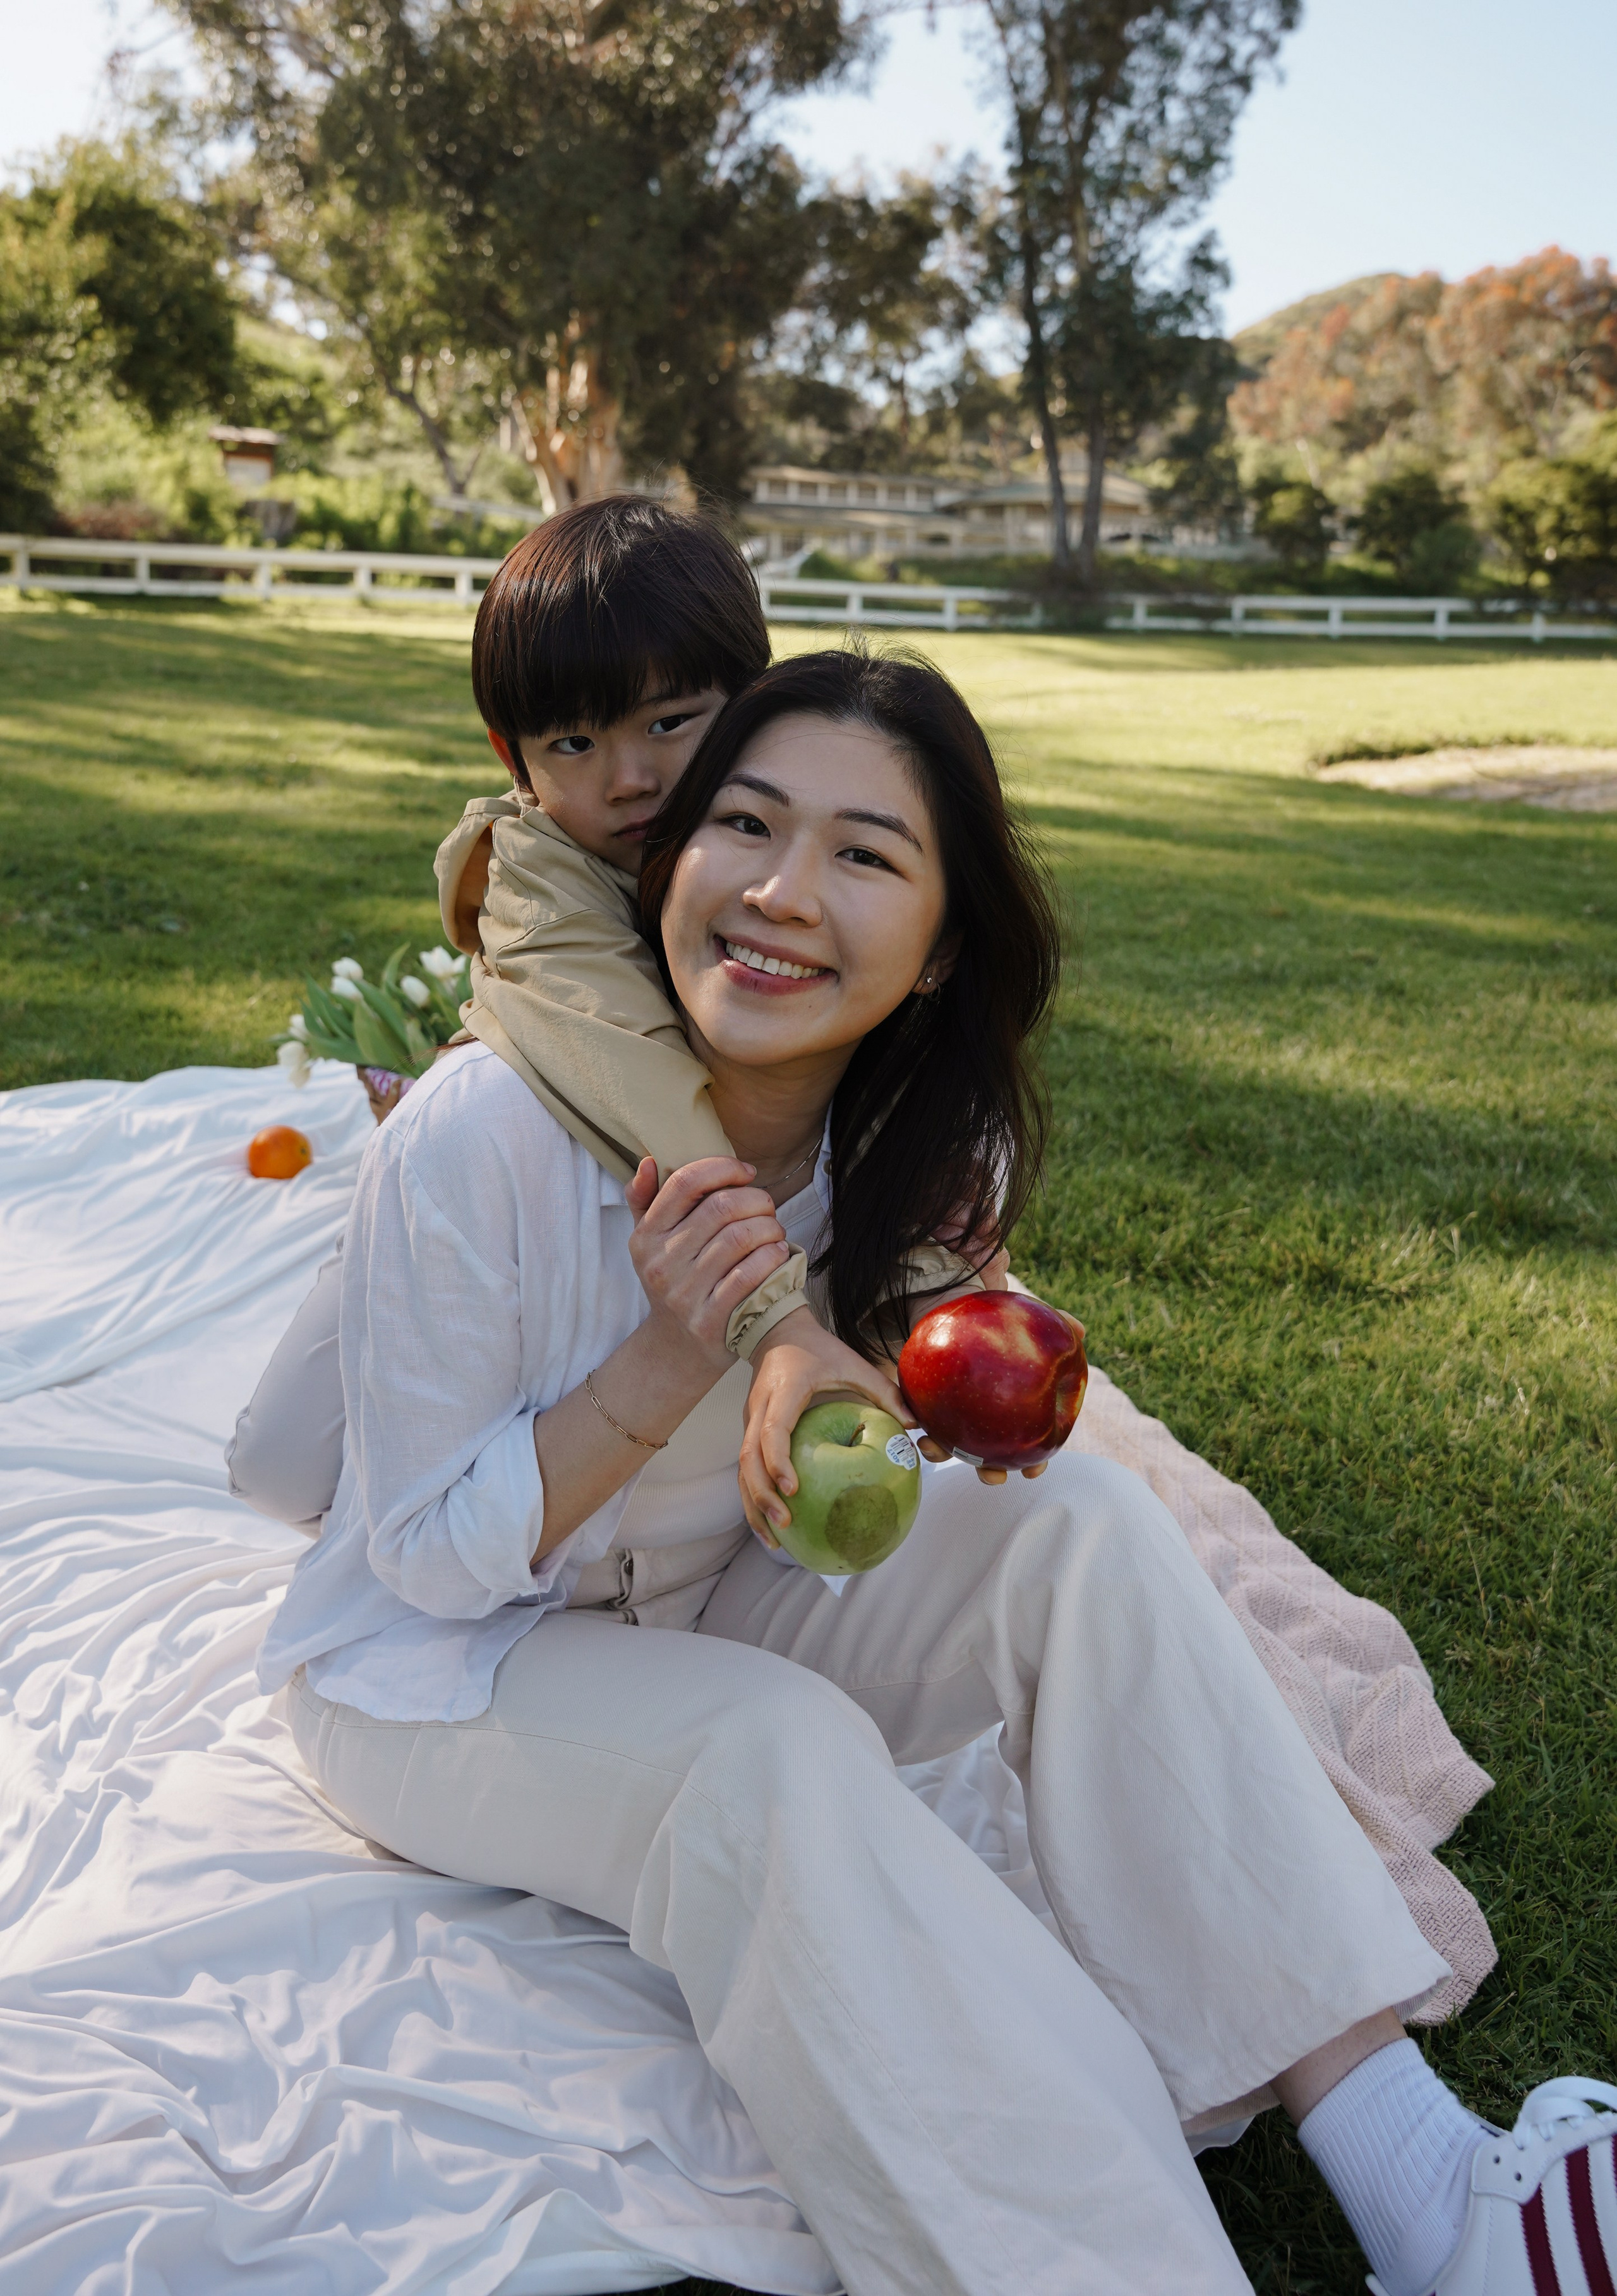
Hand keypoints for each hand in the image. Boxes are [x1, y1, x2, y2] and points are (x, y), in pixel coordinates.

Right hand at [626, 1156, 791, 1373]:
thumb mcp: (649, 1243)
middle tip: (768, 1206)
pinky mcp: (710, 1320)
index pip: (685, 1182)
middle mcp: (661, 1263)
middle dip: (756, 1198)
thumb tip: (649, 1162)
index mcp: (646, 1236)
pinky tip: (778, 1252)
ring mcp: (684, 1294)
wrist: (676, 1347)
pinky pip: (749, 1276)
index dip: (723, 1167)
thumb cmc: (673, 1281)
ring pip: (740, 1238)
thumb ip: (645, 1201)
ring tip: (775, 1229)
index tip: (747, 1172)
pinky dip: (771, 1258)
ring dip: (770, 1226)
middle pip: (721, 1207)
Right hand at [741, 1307, 907, 1544]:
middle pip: (749, 1458)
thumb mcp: (852, 1363)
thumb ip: (883, 1390)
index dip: (778, 1461)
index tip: (793, 1488)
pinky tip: (770, 1525)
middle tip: (785, 1522)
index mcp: (784, 1391)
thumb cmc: (818, 1349)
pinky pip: (746, 1470)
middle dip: (762, 1494)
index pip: (773, 1431)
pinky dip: (754, 1498)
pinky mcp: (749, 1431)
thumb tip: (916, 1424)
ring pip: (742, 1470)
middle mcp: (760, 1409)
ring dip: (754, 1505)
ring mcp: (749, 1421)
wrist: (777, 1331)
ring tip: (773, 1540)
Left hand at [908, 1242, 1040, 1483]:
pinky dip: (912, 1420)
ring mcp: (949, 1414)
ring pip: (947, 1444)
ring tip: (934, 1449)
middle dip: (990, 1473)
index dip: (1034, 1464)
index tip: (1035, 1472)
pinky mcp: (922, 1400)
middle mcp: (980, 1421)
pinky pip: (915, 1414)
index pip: (1028, 1446)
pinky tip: (912, 1421)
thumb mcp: (1028, 1320)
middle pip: (988, 1457)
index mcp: (1011, 1414)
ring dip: (941, 1453)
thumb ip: (1055, 1324)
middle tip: (993, 1475)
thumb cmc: (1001, 1321)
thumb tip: (1080, 1330)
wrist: (957, 1306)